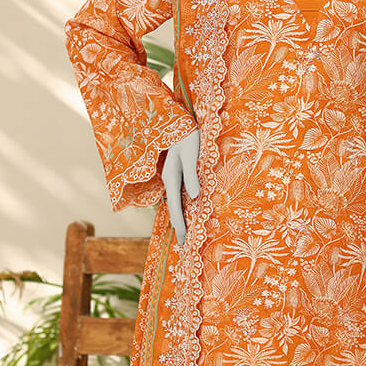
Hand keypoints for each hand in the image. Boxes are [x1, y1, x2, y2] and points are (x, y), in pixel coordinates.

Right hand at [162, 128, 200, 244]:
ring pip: (175, 202)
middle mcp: (169, 179)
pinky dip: (181, 207)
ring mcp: (172, 177)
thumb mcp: (191, 155)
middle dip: (178, 225)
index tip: (183, 239)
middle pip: (173, 207)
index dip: (180, 223)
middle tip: (183, 244)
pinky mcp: (178, 173)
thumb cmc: (188, 136)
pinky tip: (187, 211)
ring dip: (179, 217)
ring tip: (184, 233)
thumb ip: (192, 175)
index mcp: (171, 177)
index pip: (176, 206)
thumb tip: (196, 196)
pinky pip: (179, 195)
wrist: (179, 122)